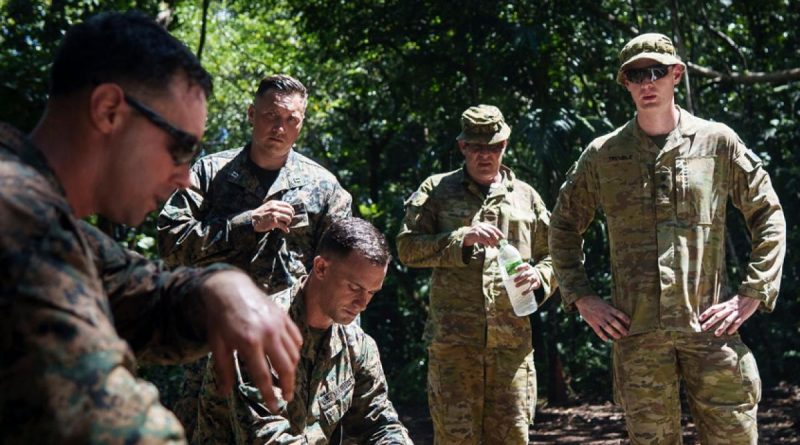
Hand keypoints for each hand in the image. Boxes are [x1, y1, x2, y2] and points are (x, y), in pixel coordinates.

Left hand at [201, 270, 302, 411]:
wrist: (229, 288)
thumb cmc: (220, 319)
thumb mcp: (217, 345)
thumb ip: (223, 369)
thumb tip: (224, 392)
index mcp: (249, 343)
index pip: (263, 376)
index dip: (269, 394)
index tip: (274, 407)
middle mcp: (267, 334)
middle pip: (285, 367)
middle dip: (288, 385)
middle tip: (287, 397)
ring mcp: (278, 324)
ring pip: (293, 353)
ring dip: (292, 370)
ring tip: (287, 379)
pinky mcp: (283, 316)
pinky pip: (296, 338)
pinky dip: (295, 351)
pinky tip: (289, 358)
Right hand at [252, 200, 294, 232]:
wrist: (251, 220)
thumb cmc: (260, 214)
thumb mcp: (268, 206)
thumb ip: (276, 206)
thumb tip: (286, 209)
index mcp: (274, 203)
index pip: (288, 205)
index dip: (291, 210)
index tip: (292, 214)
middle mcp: (274, 208)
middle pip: (289, 212)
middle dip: (291, 217)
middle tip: (288, 220)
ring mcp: (274, 214)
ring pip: (288, 218)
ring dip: (288, 222)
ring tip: (286, 224)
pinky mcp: (273, 222)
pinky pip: (283, 225)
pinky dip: (286, 229)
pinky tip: (286, 230)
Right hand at [463, 222, 503, 246]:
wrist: (467, 236)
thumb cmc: (478, 236)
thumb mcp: (484, 235)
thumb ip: (491, 237)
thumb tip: (499, 241)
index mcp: (485, 225)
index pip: (494, 228)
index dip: (499, 233)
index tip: (503, 238)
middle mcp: (481, 226)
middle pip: (491, 232)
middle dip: (495, 239)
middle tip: (497, 244)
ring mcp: (477, 229)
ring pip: (486, 236)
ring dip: (490, 242)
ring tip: (492, 247)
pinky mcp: (473, 233)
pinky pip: (481, 239)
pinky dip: (485, 243)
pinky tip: (487, 246)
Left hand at [512, 263, 540, 292]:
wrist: (537, 277)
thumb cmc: (527, 273)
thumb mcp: (524, 271)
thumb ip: (516, 273)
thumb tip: (504, 278)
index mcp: (528, 267)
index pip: (525, 265)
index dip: (521, 267)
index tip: (515, 269)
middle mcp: (532, 271)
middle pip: (526, 274)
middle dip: (520, 277)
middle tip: (514, 280)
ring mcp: (535, 277)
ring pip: (529, 279)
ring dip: (522, 283)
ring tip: (516, 286)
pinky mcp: (537, 283)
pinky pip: (532, 287)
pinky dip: (527, 290)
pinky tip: (523, 293)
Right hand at [575, 295, 630, 341]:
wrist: (583, 300)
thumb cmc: (595, 301)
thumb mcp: (605, 303)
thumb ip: (611, 309)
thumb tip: (619, 315)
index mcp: (608, 308)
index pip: (619, 314)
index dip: (625, 319)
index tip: (630, 323)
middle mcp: (604, 314)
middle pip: (614, 322)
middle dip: (621, 328)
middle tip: (627, 333)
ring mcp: (598, 319)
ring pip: (607, 328)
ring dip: (614, 333)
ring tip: (619, 337)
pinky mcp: (592, 323)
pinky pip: (598, 331)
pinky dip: (602, 336)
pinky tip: (607, 340)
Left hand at [700, 294, 759, 335]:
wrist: (752, 294)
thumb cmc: (740, 300)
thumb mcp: (730, 303)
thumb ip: (723, 308)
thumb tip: (715, 316)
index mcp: (725, 305)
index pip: (713, 309)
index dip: (706, 313)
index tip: (699, 319)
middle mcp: (729, 308)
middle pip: (718, 315)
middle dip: (710, 322)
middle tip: (703, 328)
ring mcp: (736, 312)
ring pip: (727, 320)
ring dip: (721, 327)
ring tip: (716, 334)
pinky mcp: (743, 315)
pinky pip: (738, 322)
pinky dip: (733, 327)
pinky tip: (729, 333)